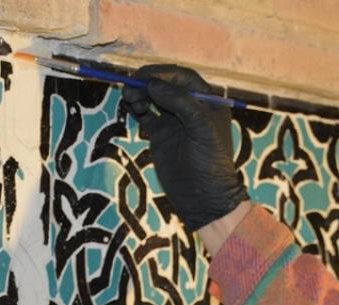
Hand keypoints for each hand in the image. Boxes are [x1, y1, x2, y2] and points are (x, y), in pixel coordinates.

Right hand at [121, 65, 248, 231]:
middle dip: (147, 82)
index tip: (145, 77)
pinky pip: (145, 114)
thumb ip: (179, 102)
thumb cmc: (209, 160)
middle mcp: (190, 108)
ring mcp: (173, 121)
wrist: (202, 196)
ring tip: (129, 99)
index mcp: (207, 102)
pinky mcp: (160, 134)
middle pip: (165, 85)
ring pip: (153, 97)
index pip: (183, 78)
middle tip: (131, 85)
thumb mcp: (201, 127)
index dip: (163, 74)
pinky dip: (135, 107)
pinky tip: (129, 106)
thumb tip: (152, 84)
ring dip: (139, 94)